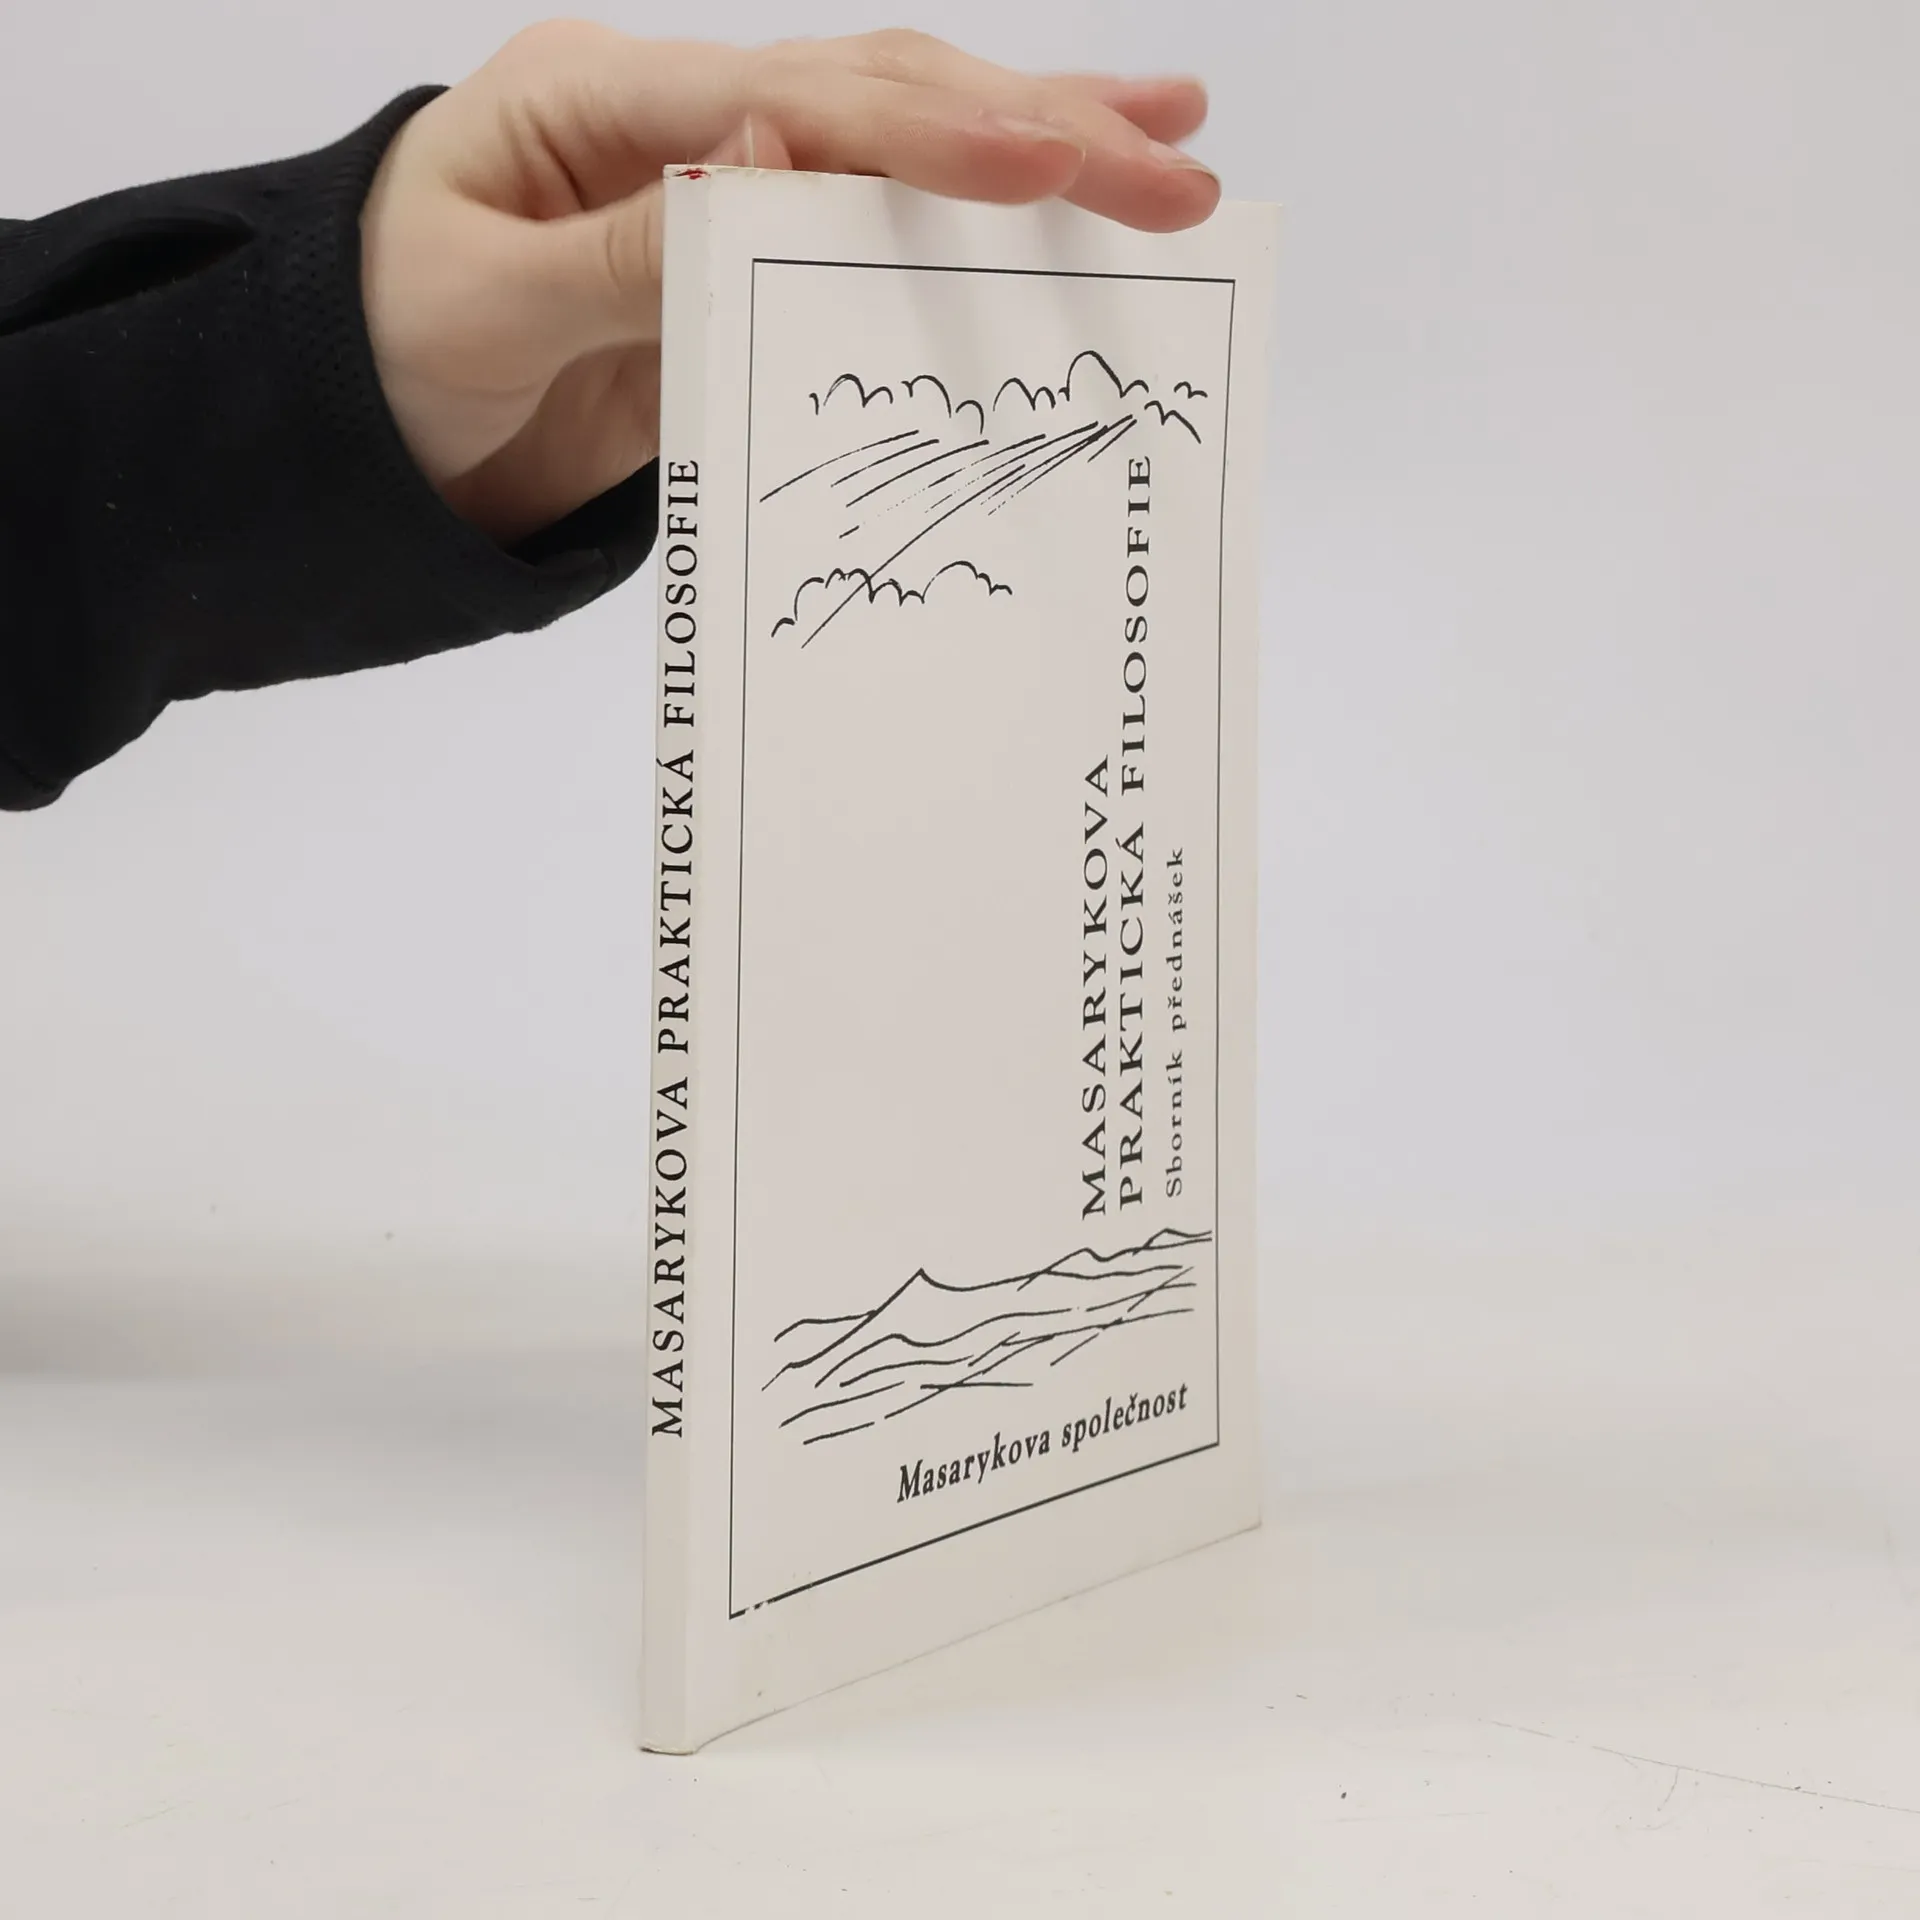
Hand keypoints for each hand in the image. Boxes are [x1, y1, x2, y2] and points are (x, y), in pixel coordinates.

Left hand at [358, 24, 1217, 544]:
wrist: (352, 435)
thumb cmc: (382, 352)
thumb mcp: (488, 302)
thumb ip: (634, 241)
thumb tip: (771, 154)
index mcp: (606, 103)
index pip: (803, 100)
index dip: (934, 131)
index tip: (1057, 158)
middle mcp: (680, 122)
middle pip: (880, 98)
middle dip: (1036, 125)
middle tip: (1176, 160)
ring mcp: (716, 190)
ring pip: (895, 150)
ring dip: (1033, 142)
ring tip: (1168, 141)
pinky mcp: (735, 273)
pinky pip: (865, 247)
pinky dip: (961, 232)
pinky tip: (1047, 213)